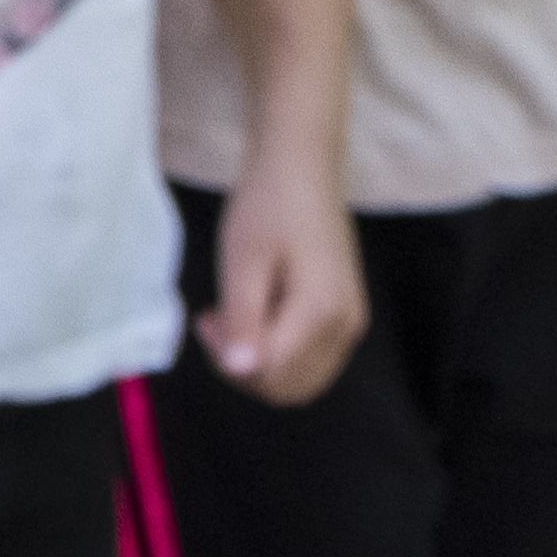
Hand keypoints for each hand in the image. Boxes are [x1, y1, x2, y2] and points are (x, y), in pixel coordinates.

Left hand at [197, 169, 368, 407]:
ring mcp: (349, 323)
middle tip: (217, 320)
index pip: (270, 374)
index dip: (228, 360)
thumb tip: (242, 371)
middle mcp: (345, 326)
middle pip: (288, 387)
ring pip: (299, 379)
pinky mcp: (344, 315)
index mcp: (321, 311)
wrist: (302, 169)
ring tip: (232, 316)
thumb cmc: (267, 206)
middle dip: (242, 368)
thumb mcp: (243, 260)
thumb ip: (243, 319)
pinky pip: (308, 359)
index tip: (207, 318)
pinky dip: (276, 350)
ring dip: (258, 362)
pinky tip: (254, 314)